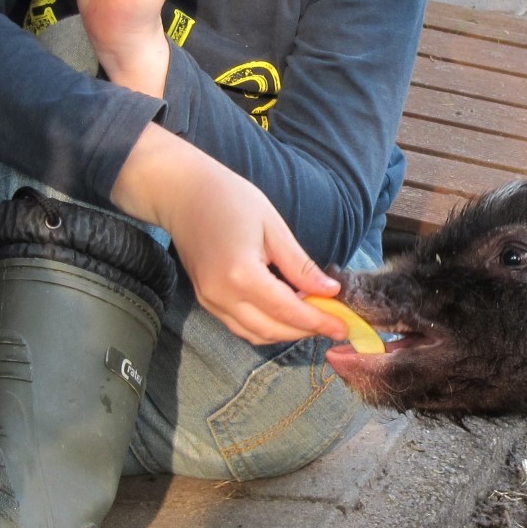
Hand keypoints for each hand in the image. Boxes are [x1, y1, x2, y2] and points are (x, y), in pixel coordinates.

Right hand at [112, 125, 347, 344]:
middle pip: (272, 330)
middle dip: (305, 331)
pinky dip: (266, 326)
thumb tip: (330, 291)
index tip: (344, 327)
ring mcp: (210, 301)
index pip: (288, 311)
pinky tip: (285, 311)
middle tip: (334, 322)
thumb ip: (300, 265)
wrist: (182, 193)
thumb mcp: (273, 226)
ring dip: (286, 332)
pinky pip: (240, 326)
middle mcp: (222, 296)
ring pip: (255, 334)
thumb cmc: (229, 199)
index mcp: (242, 275)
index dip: (319, 322)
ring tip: (313, 317)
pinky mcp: (205, 300)